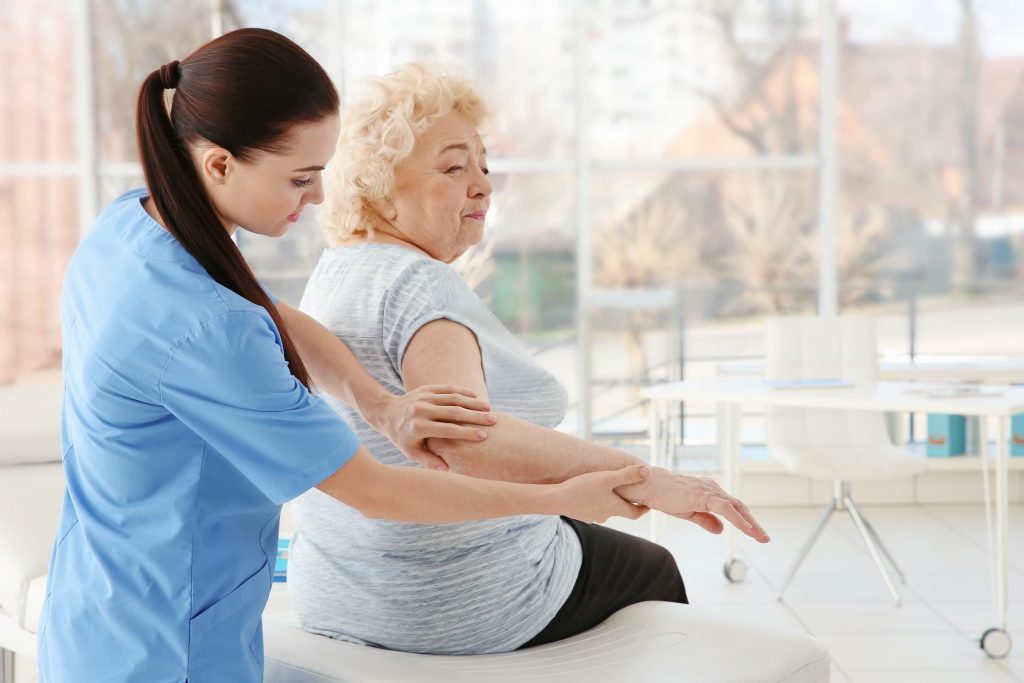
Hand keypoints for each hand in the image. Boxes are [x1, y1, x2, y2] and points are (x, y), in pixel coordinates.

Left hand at [372, 385, 496, 470]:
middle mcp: (421, 410)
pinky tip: (476, 397)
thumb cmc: (402, 437)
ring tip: (489, 409)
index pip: (447, 430)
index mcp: (418, 427)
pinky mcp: (426, 388)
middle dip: (475, 416)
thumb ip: (429, 461)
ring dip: (472, 403)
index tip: (483, 436)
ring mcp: (424, 397)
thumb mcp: (411, 452)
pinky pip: (448, 388)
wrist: (386, 413)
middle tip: (493, 420)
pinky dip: (463, 392)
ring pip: (453, 398)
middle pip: (453, 412)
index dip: (466, 433)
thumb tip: (447, 470)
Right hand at [553, 465, 651, 523]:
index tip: (649, 503)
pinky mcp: (580, 514)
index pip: (635, 513)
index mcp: (615, 508)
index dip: (644, 509)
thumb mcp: (607, 478)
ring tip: (609, 489)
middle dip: (626, 502)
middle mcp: (605, 515)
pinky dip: (596, 501)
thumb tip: (648, 471)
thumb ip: (627, 475)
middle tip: (630, 491)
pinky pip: (593, 508)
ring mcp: (592, 516)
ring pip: (605, 509)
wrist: (556, 500)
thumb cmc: (582, 488)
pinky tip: (590, 492)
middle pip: (620, 510)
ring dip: (609, 501)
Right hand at [616, 469, 769, 542]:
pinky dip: (738, 519)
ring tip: (760, 537)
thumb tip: (721, 530)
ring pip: (736, 508)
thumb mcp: (688, 512)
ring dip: (750, 524)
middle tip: (765, 538)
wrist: (648, 485)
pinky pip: (726, 508)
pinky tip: (747, 529)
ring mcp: (709, 491)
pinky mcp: (703, 495)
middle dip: (753, 524)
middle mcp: (712, 489)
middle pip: (739, 507)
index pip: (732, 507)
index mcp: (709, 492)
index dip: (745, 520)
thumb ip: (706, 520)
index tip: (756, 534)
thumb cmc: (664, 496)